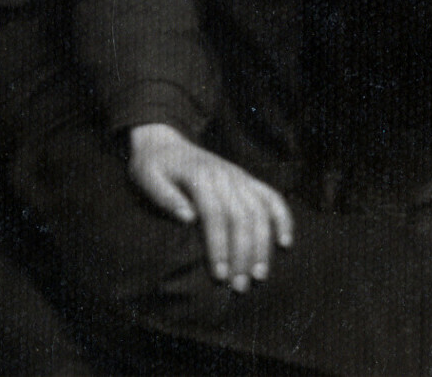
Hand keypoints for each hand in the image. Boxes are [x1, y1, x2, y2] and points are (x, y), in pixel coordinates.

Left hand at [127, 122, 291, 291]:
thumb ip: (164, 196)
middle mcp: (225, 175)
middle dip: (243, 255)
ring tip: (259, 276)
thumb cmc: (152, 166)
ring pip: (261, 213)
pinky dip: (283, 219)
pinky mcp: (248, 180)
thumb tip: (187, 217)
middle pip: (242, 218)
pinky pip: (273, 198)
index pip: (215, 215)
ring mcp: (240, 177)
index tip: (219, 275)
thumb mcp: (146, 176)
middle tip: (239, 286)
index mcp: (200, 176)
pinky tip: (285, 243)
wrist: (164, 143)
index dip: (219, 246)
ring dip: (263, 246)